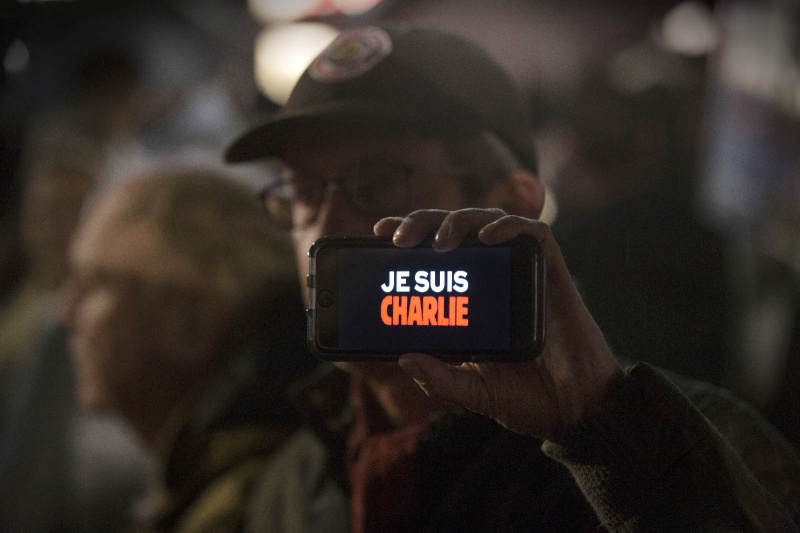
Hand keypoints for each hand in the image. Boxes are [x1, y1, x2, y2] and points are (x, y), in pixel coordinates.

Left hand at [374, 208, 622, 440]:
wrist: (576, 409)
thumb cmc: (528, 399)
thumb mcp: (473, 392)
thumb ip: (440, 380)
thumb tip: (404, 360)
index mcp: (468, 301)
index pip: (433, 255)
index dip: (409, 236)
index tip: (379, 233)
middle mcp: (491, 279)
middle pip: (455, 230)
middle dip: (424, 222)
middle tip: (400, 238)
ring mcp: (520, 273)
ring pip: (488, 222)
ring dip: (460, 222)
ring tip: (440, 241)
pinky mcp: (551, 272)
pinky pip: (535, 234)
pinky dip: (511, 226)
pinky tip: (490, 237)